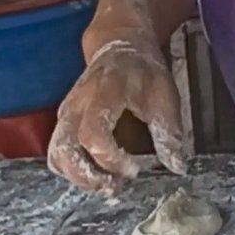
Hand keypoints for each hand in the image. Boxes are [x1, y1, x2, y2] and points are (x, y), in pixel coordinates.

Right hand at [48, 39, 186, 194]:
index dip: (111, 159)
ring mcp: (65, 114)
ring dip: (79, 178)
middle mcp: (76, 105)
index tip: (134, 168)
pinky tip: (97, 174)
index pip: (93, 135)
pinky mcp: (63, 123)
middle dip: (89, 177)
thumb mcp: (164, 97)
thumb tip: (177, 167)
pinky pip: (57, 154)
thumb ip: (168, 132)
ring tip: (108, 183)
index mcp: (102, 94)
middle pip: (65, 151)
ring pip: (57, 156)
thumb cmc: (142, 72)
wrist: (119, 48)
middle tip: (116, 185)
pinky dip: (72, 171)